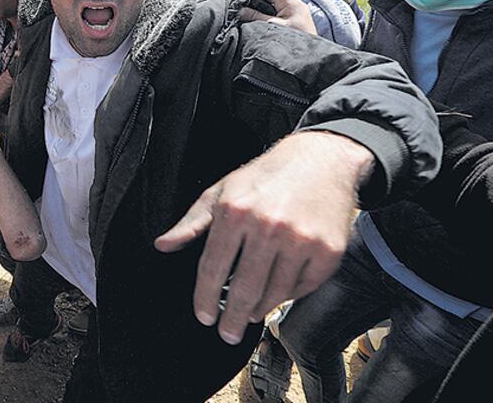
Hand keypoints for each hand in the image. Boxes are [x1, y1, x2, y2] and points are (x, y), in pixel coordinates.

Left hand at [155, 131, 372, 344]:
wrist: (321, 160)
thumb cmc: (266, 176)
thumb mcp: (222, 191)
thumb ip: (192, 223)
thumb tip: (163, 245)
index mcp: (235, 212)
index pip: (212, 268)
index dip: (204, 298)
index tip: (203, 316)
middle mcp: (268, 227)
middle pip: (243, 290)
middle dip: (230, 319)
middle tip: (225, 333)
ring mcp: (301, 241)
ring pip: (274, 294)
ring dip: (258, 310)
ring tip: (249, 314)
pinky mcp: (328, 251)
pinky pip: (302, 288)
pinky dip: (287, 296)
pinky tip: (277, 293)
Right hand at [239, 0, 316, 35]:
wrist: (311, 54)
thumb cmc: (295, 40)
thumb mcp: (273, 27)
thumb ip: (256, 17)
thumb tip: (240, 11)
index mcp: (290, 1)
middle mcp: (294, 2)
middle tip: (244, 7)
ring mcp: (295, 9)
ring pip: (274, 1)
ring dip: (261, 5)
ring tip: (250, 13)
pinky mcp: (294, 17)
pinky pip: (278, 9)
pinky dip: (268, 11)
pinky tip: (261, 19)